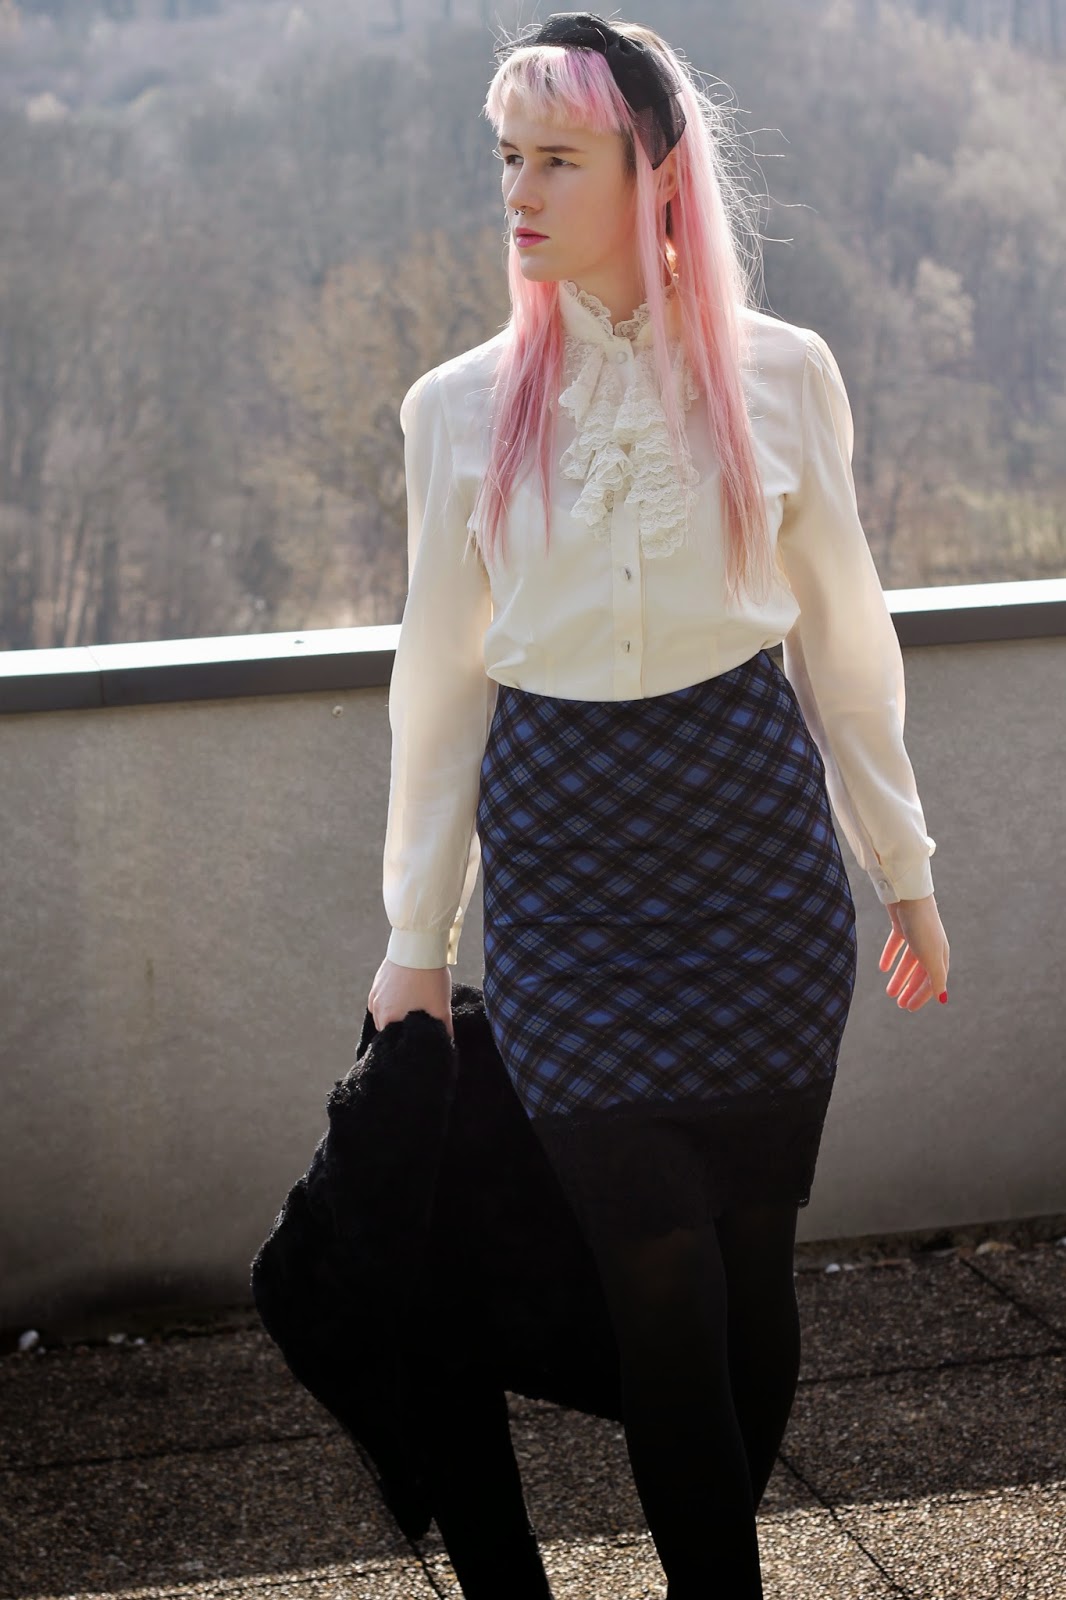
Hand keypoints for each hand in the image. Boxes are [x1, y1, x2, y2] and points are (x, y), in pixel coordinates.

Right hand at [367, 956, 453, 1040]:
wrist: (419, 945)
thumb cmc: (428, 978)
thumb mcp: (441, 1007)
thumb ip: (444, 1029)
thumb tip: (447, 1040)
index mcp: (387, 1018)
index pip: (392, 1040)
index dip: (405, 1041)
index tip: (417, 1039)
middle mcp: (376, 1008)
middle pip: (386, 1027)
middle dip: (399, 1028)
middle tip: (417, 1026)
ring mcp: (375, 993)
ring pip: (383, 1013)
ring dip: (394, 1014)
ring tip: (412, 1009)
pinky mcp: (378, 980)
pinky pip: (382, 998)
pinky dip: (392, 1001)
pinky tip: (406, 995)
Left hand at [878, 893, 949, 1012]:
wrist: (909, 894)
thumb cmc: (922, 925)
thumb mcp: (930, 955)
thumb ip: (936, 977)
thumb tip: (943, 1000)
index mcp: (940, 954)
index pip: (933, 981)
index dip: (922, 996)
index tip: (909, 1008)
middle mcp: (930, 945)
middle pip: (921, 973)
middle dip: (911, 989)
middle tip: (899, 1004)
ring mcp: (916, 935)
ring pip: (908, 962)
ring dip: (900, 977)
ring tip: (889, 992)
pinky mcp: (902, 925)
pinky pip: (896, 945)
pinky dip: (890, 957)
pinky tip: (882, 968)